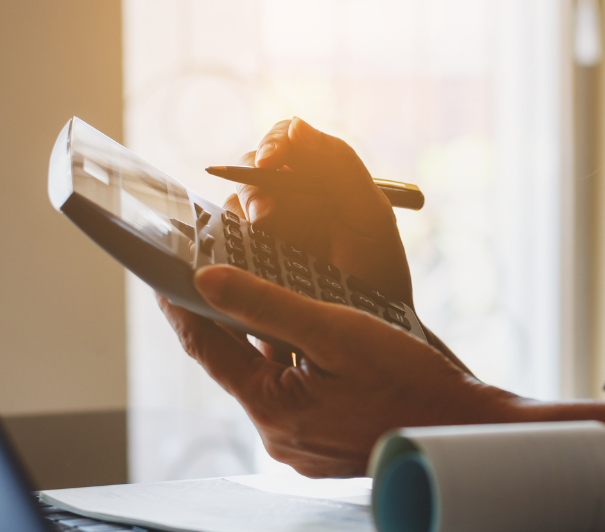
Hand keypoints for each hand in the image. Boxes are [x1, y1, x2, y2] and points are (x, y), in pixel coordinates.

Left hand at [159, 265, 516, 476]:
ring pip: (267, 379)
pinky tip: (311, 339)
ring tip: (266, 295)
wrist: (462, 432)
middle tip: (215, 271)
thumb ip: (268, 305)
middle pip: (235, 364)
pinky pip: (295, 397)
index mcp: (273, 409)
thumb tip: (208, 281)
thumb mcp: (336, 331)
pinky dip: (293, 364)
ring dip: (263, 340)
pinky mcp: (324, 448)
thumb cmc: (410, 383)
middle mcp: (279, 436)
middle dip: (225, 319)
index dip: (181, 306)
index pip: (206, 349)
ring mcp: (302, 447)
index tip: (163, 273)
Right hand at [228, 118, 412, 305]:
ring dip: (241, 215)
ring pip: (233, 209)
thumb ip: (340, 167)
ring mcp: (263, 234)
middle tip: (265, 212)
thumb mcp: (370, 217)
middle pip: (248, 172)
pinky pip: (224, 250)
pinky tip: (241, 257)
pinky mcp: (247, 267)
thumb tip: (297, 127)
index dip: (272, 143)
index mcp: (316, 179)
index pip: (284, 142)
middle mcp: (285, 200)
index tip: (271, 160)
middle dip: (252, 185)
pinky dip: (226, 248)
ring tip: (262, 233)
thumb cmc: (380, 272)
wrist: (376, 331)